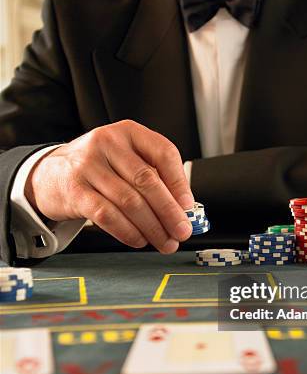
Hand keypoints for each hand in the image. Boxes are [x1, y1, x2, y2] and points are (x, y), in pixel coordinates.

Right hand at [25, 120, 194, 252]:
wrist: (50, 174)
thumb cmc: (99, 168)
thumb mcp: (126, 160)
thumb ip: (154, 178)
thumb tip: (183, 210)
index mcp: (129, 132)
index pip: (163, 153)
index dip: (180, 182)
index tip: (188, 206)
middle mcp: (107, 143)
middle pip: (147, 181)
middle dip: (169, 211)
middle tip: (182, 231)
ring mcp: (88, 165)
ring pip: (130, 201)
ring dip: (152, 227)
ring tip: (164, 241)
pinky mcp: (74, 190)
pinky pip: (107, 215)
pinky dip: (128, 232)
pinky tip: (139, 239)